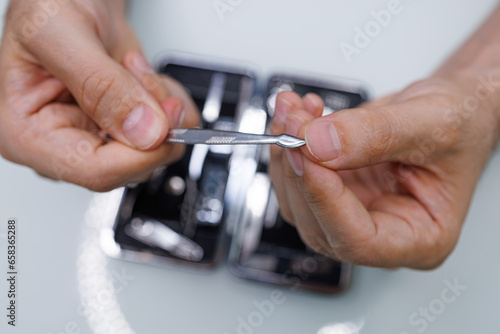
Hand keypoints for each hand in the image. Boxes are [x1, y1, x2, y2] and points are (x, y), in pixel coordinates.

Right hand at [0, 0, 198, 190]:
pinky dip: (167, 102)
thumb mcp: (60, 32)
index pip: (94, 171)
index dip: (140, 153)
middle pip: (130, 165)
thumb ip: (101, 84)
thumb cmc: (49, 3)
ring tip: (132, 68)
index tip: (164, 121)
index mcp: (27, 134)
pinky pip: (165, 132)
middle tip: (143, 77)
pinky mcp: (122, 127)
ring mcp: (96, 137)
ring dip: (160, 106)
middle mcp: (63, 143)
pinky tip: (141, 78)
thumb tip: (143, 131)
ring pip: (155, 149)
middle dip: (152, 120)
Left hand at [269, 77, 499, 268]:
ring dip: (287, 154)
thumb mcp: (431, 123)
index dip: (325, 200)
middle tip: (294, 124)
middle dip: (299, 170)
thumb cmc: (462, 124)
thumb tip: (318, 144)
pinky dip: (291, 145)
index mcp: (419, 239)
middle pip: (318, 223)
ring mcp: (355, 210)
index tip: (307, 154)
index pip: (359, 240)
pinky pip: (301, 176)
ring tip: (293, 112)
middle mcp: (382, 231)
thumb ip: (375, 135)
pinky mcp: (338, 188)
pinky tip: (299, 117)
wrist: (453, 108)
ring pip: (300, 201)